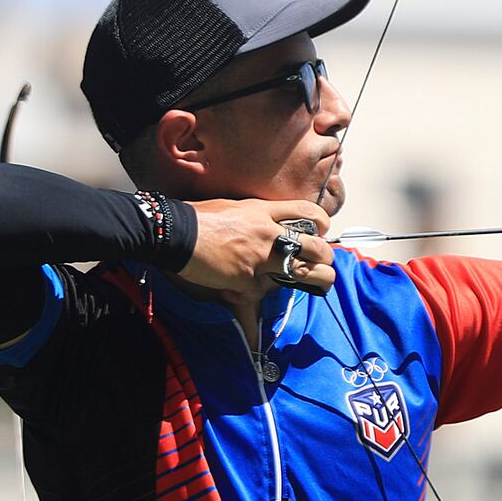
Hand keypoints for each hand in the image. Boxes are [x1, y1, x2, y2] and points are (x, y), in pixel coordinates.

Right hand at [182, 198, 334, 309]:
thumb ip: (257, 218)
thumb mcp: (235, 207)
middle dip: (325, 258)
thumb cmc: (200, 218)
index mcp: (264, 211)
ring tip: (320, 285)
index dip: (322, 224)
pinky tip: (250, 290)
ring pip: (303, 272)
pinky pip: (261, 291)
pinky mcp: (246, 278)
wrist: (176, 233)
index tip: (322, 234)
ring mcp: (259, 257)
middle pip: (316, 247)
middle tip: (323, 264)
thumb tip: (269, 228)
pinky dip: (256, 293)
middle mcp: (268, 233)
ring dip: (316, 281)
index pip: (308, 212)